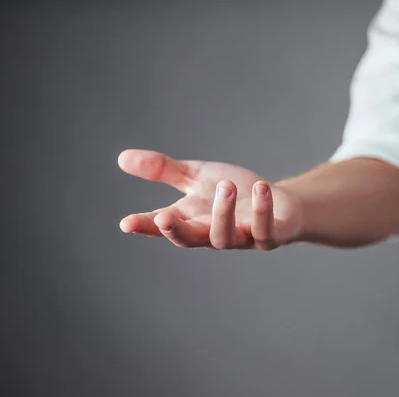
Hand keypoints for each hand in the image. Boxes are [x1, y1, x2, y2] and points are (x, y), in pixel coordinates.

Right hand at [118, 149, 302, 249]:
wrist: (277, 201)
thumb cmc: (234, 192)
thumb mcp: (197, 177)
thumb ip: (164, 170)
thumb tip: (121, 158)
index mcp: (192, 220)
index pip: (163, 226)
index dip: (145, 227)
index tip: (126, 223)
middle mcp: (213, 234)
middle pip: (189, 240)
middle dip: (175, 231)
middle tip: (163, 217)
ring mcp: (242, 238)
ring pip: (225, 237)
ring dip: (224, 212)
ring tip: (226, 185)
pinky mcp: (270, 236)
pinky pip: (265, 231)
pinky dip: (262, 210)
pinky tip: (260, 187)